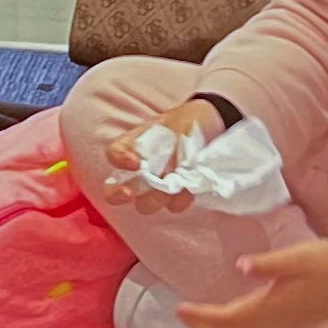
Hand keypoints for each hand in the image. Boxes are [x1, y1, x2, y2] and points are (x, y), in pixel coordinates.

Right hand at [96, 99, 224, 211]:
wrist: (213, 126)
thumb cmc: (188, 121)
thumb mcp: (176, 126)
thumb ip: (166, 146)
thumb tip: (162, 169)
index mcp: (133, 146)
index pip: (113, 154)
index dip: (119, 161)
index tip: (135, 163)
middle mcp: (139, 169)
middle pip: (115, 190)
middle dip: (123, 193)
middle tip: (133, 192)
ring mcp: (156, 184)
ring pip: (144, 204)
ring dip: (157, 199)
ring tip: (175, 186)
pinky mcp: (175, 195)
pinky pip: (173, 206)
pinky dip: (180, 201)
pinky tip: (190, 191)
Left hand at [179, 238, 327, 327]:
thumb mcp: (298, 256)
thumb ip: (268, 264)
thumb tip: (241, 267)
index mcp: (273, 306)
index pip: (228, 318)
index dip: (202, 317)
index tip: (180, 310)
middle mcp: (277, 322)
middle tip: (182, 318)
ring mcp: (286, 327)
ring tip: (201, 325)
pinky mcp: (294, 324)